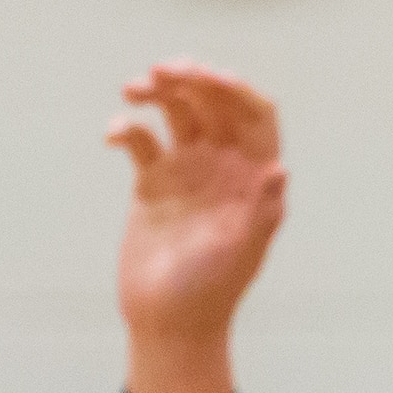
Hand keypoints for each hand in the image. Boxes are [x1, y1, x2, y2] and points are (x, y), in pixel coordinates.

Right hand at [107, 63, 289, 392]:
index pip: (255, 117)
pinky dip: (127, 128)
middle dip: (192, 80)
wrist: (170, 321)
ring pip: (178, 112)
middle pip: (214, 104)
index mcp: (254, 176)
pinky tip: (114, 134)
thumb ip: (260, 210)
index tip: (207, 77)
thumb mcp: (240, 250)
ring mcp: (189, 171)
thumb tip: (278, 170)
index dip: (235, 91)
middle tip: (162, 71)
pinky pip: (142, 141)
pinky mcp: (153, 182)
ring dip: (159, 91)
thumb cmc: (212, 291)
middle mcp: (225, 167)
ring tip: (133, 88)